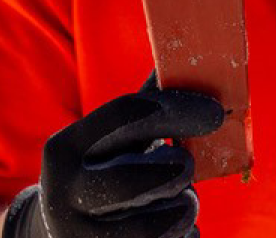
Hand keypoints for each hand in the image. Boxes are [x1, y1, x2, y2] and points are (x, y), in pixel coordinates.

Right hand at [1, 85, 226, 237]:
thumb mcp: (112, 137)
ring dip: (184, 207)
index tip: (216, 114)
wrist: (59, 230)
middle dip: (178, 169)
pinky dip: (183, 235)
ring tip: (181, 200)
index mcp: (67, 147)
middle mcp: (65, 193)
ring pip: (158, 223)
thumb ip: (147, 104)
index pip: (128, 114)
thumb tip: (193, 55)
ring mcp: (79, 236)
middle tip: (185, 166)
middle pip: (140, 177)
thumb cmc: (103, 170)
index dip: (179, 109)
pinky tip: (172, 227)